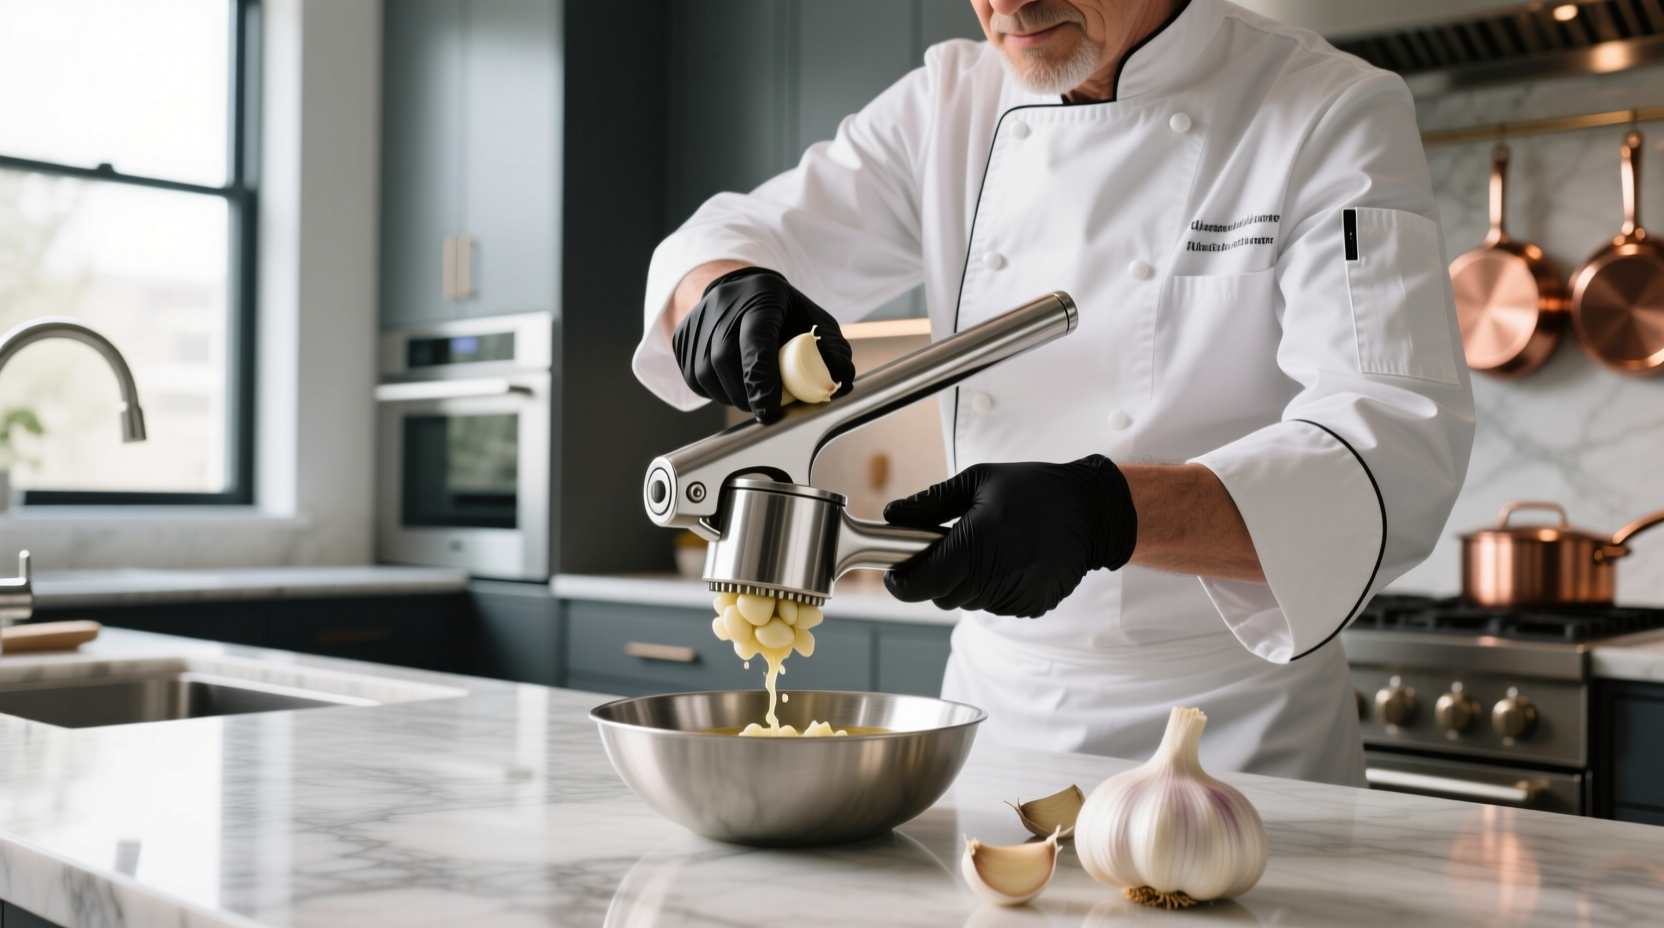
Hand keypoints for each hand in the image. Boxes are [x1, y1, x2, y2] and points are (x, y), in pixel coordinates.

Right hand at [671, 267, 854, 420]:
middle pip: (724, 361)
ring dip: (731, 395)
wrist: (739, 289)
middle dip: (747, 394)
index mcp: (761, 297)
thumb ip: (833, 349)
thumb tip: (840, 380)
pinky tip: (732, 382)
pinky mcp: (680, 339)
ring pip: (706, 375)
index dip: (760, 377)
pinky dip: (716, 390)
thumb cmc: (782, 311)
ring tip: (751, 392)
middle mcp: (722, 306)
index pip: (755, 340)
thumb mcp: (814, 320)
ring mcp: (696, 322)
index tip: (769, 409)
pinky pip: (695, 379)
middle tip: (766, 408)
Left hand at [882, 456, 1137, 617]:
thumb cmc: (1033, 490)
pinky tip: (1008, 560)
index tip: (896, 573)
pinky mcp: (1031, 605)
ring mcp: (1014, 595)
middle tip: (950, 547)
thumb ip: (931, 503)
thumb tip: (893, 514)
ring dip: (966, 582)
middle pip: (942, 596)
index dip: (902, 583)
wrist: (1090, 511)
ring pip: (968, 602)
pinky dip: (992, 588)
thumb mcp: (978, 481)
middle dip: (936, 576)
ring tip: (987, 548)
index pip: (923, 583)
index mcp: (976, 543)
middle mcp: (995, 575)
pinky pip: (995, 605)